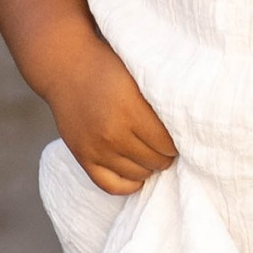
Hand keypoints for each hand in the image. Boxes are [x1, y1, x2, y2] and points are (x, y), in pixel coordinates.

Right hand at [42, 30, 177, 196]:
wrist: (64, 66)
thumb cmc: (107, 67)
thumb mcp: (138, 76)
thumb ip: (159, 102)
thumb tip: (188, 128)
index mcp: (130, 109)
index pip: (168, 143)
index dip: (178, 141)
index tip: (180, 135)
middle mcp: (112, 132)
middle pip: (156, 160)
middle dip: (166, 154)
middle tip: (166, 144)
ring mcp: (96, 148)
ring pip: (138, 174)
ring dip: (149, 166)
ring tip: (152, 153)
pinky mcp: (83, 157)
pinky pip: (112, 186)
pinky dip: (129, 184)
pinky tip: (137, 172)